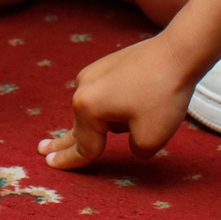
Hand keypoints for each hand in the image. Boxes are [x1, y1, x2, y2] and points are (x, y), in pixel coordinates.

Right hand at [38, 34, 195, 170]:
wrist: (178, 53)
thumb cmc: (163, 96)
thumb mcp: (151, 139)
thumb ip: (135, 150)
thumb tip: (132, 139)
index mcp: (87, 108)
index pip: (83, 146)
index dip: (70, 162)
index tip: (51, 166)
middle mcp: (83, 88)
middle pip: (78, 126)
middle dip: (62, 142)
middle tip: (42, 150)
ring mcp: (92, 73)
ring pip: (98, 110)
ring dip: (112, 120)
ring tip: (145, 110)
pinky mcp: (106, 64)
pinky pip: (106, 95)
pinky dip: (117, 104)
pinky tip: (139, 99)